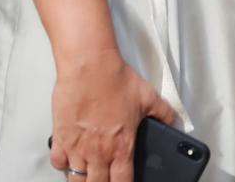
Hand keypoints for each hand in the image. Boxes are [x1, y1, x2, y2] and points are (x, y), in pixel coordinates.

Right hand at [50, 48, 178, 181]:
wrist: (89, 65)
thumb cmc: (114, 79)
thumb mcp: (149, 97)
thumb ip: (165, 114)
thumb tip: (175, 122)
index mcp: (122, 147)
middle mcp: (99, 152)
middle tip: (104, 179)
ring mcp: (78, 147)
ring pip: (77, 180)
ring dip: (83, 180)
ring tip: (88, 176)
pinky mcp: (61, 137)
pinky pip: (59, 162)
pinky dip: (63, 165)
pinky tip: (70, 159)